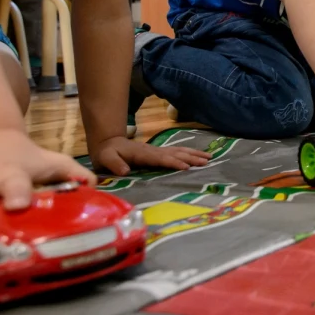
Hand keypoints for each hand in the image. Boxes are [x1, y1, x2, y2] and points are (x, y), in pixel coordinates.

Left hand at [90, 136, 210, 175]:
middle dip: (191, 157)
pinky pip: (177, 152)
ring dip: (193, 154)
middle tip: (206, 161)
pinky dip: (189, 153)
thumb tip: (125, 171)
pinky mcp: (158, 153)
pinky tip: (197, 156)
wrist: (108, 143)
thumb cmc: (107, 153)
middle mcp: (153, 150)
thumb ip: (115, 164)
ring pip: (179, 151)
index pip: (161, 158)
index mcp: (143, 154)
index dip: (173, 162)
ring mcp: (157, 150)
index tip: (186, 167)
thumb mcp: (105, 158)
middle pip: (175, 153)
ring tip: (208, 158)